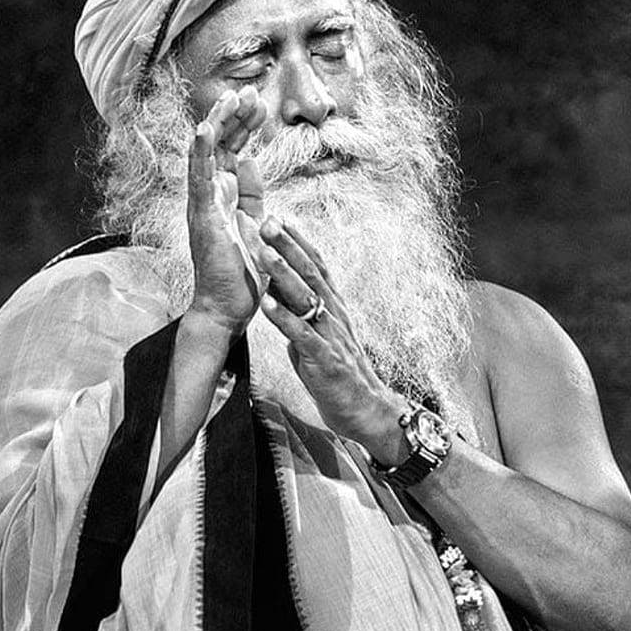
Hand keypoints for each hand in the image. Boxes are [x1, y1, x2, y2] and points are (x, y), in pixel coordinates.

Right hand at [187, 87, 267, 336]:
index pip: (232, 150)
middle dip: (235, 116)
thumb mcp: (256, 224)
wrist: (228, 309)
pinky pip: (198, 179)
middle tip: (250, 92)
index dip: (244, 125)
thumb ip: (253, 195)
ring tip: (231, 98)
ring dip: (217, 123)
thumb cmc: (241, 273)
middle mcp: (210, 195)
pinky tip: (204, 128)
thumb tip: (253, 162)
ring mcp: (203, 204)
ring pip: (205, 154)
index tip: (260, 104)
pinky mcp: (202, 217)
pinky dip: (199, 153)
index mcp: (226, 196)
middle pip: (219, 145)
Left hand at [258, 218, 407, 461]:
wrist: (366, 411)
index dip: (299, 243)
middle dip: (288, 247)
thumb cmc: (341, 378)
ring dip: (283, 274)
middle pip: (311, 274)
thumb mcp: (320, 341)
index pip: (318, 268)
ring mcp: (331, 337)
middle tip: (268, 222)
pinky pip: (301, 335)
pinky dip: (283, 318)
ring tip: (264, 254)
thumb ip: (303, 322)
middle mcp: (335, 316)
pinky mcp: (324, 360)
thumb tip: (283, 306)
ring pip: (306, 299)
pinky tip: (266, 303)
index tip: (280, 219)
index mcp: (335, 310)